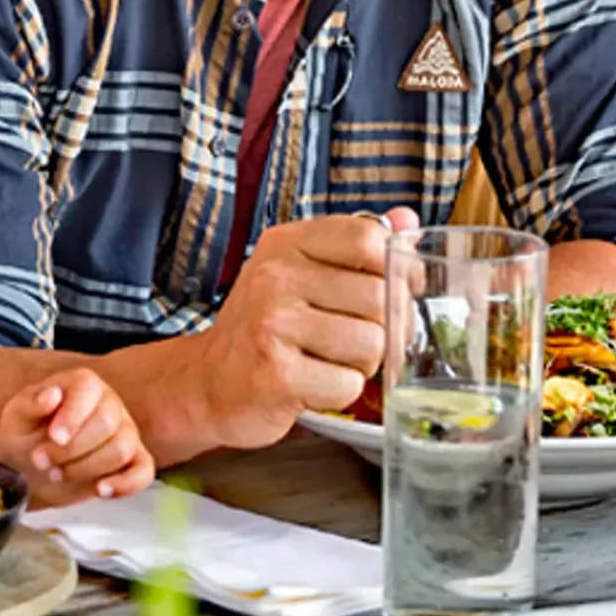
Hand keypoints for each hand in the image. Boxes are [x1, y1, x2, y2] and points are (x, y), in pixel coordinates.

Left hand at [0, 368, 154, 505]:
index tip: (53, 438)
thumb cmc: (25, 435)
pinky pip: (143, 472)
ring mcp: (126, 432)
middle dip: (71, 449)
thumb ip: (29, 404)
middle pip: (107, 423)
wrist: (31, 465)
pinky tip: (101, 491)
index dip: (72, 415)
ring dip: (86, 468)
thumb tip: (51, 395)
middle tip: (41, 461)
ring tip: (57, 473)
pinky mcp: (132, 461)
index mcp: (83, 384)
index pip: (89, 390)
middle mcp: (110, 403)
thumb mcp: (16, 418)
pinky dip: (126, 484)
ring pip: (121, 449)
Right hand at [193, 210, 419, 448]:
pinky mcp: (277, 374)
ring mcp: (273, 325)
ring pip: (372, 343)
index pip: (369, 238)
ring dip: (363, 364)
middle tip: (359, 340)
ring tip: (331, 361)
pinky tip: (314, 384)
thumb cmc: (263, 327)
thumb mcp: (302, 272)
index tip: (398, 288)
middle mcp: (276, 277)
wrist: (207, 382)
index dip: (398, 268)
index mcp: (287, 243)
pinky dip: (341, 392)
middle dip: (384, 328)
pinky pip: (349, 384)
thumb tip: (408, 223)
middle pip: (381, 297)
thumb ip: (357, 246)